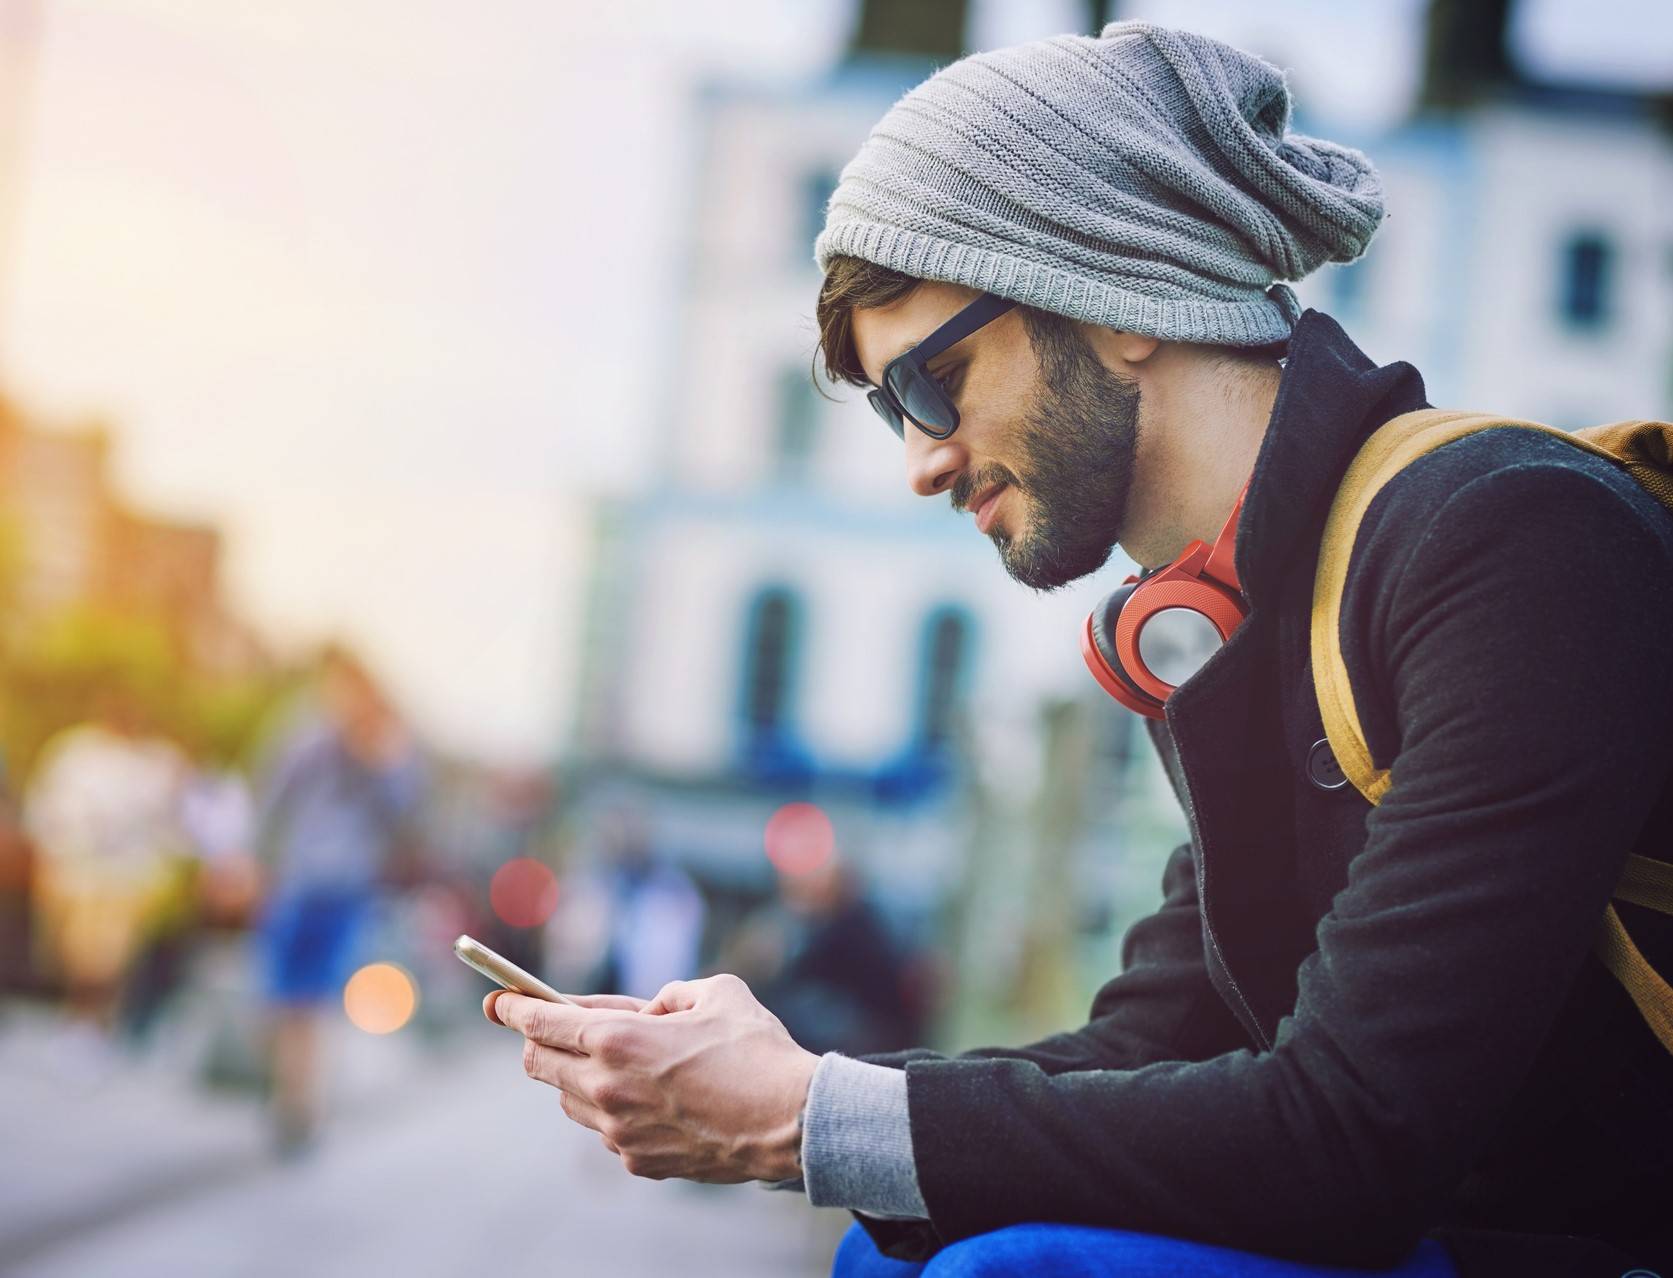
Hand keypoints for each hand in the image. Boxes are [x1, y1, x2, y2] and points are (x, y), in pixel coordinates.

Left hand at [485, 974, 818, 1183]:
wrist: (791, 1121)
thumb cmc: (756, 1050)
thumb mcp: (715, 993)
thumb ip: (669, 995)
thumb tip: (650, 1010)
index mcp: (617, 1039)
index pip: (538, 1022)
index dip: (511, 1007)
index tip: (497, 1001)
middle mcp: (605, 1088)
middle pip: (537, 1065)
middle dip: (536, 1041)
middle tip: (552, 1028)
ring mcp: (617, 1132)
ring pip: (568, 1100)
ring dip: (579, 1077)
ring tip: (623, 1063)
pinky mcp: (637, 1162)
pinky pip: (606, 1130)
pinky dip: (616, 1110)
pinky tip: (655, 1100)